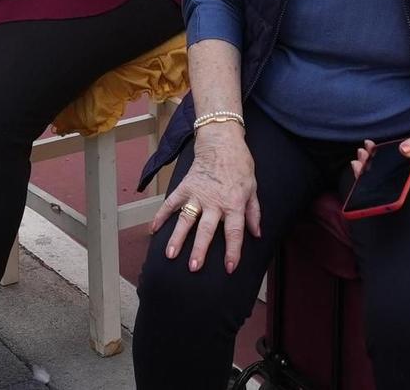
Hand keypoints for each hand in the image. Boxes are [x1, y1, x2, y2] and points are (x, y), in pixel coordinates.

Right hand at [153, 127, 260, 273]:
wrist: (222, 141)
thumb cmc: (240, 165)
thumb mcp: (253, 188)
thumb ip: (253, 213)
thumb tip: (257, 234)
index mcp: (234, 203)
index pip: (234, 232)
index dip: (233, 251)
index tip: (230, 268)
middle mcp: (215, 202)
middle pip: (206, 230)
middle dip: (200, 249)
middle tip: (193, 267)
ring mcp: (198, 194)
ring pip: (186, 219)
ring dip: (178, 237)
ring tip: (170, 254)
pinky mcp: (185, 186)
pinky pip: (171, 202)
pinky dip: (161, 215)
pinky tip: (153, 229)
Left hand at [353, 115, 409, 191]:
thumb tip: (401, 149)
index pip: (391, 182)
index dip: (373, 176)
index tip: (360, 165)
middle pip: (388, 179)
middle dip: (371, 169)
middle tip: (359, 155)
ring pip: (391, 171)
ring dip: (376, 162)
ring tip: (364, 150)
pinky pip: (397, 164)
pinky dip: (385, 157)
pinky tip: (376, 148)